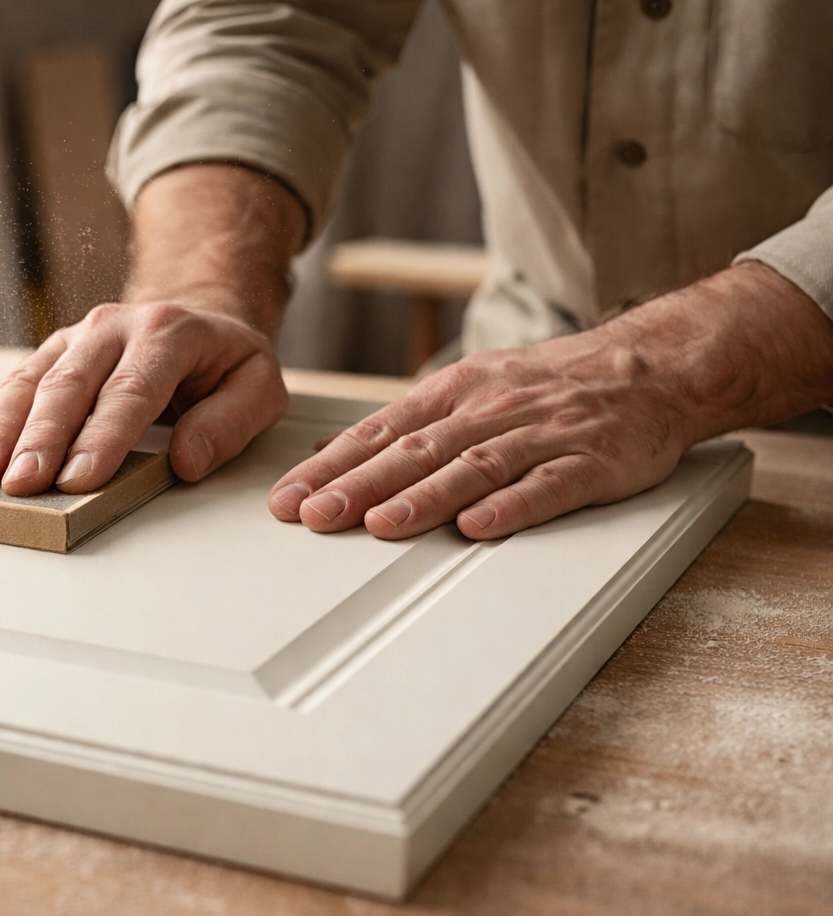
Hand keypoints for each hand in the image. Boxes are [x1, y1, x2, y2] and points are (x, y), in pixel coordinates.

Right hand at [0, 303, 287, 494]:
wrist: (198, 314)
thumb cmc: (226, 362)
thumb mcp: (258, 386)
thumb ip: (230, 422)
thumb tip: (187, 461)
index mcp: (167, 333)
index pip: (130, 391)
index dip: (102, 437)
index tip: (78, 480)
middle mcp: (113, 328)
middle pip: (70, 385)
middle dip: (40, 438)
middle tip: (21, 484)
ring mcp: (75, 337)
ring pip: (31, 381)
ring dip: (0, 429)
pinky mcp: (51, 353)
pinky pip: (12, 383)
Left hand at [267, 331, 693, 539]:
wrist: (651, 367)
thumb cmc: (547, 385)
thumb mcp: (467, 388)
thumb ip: (401, 424)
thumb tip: (326, 449)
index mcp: (455, 392)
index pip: (380, 432)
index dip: (331, 466)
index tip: (288, 498)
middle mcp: (491, 410)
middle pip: (416, 450)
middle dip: (360, 484)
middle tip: (313, 515)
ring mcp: (542, 435)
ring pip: (475, 466)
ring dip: (425, 497)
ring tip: (382, 524)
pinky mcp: (591, 463)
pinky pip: (548, 485)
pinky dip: (512, 505)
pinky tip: (479, 526)